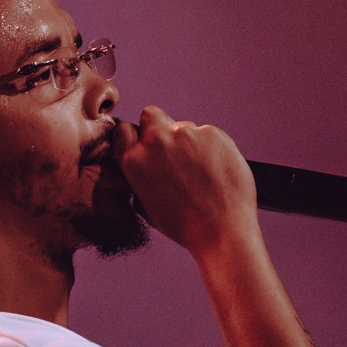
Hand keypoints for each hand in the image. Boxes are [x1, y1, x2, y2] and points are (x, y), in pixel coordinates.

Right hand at [111, 107, 259, 252]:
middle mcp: (156, 142)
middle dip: (160, 129)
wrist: (222, 231)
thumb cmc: (185, 226)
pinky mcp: (212, 133)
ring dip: (189, 142)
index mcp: (134, 161)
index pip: (124, 130)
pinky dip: (212, 147)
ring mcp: (185, 134)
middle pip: (152, 115)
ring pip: (183, 127)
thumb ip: (141, 179)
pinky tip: (216, 170)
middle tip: (174, 152)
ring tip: (201, 173)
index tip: (145, 144)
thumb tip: (144, 166)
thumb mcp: (148, 206)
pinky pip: (208, 134)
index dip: (135, 137)